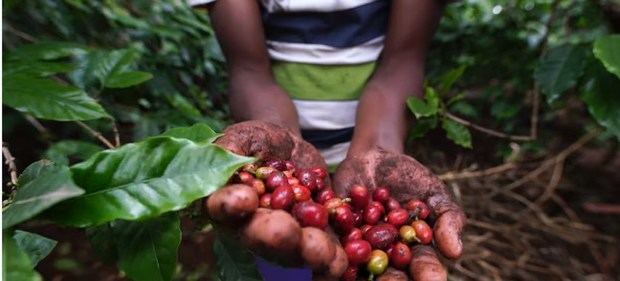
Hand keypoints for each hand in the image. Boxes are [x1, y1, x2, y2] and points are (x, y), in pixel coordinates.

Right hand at [210, 121, 346, 277]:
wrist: (288, 148)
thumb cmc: (256, 140)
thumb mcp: (243, 137)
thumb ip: (232, 147)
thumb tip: (223, 152)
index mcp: (226, 204)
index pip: (222, 207)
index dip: (230, 205)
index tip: (244, 198)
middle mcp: (252, 227)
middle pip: (260, 237)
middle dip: (274, 237)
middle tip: (287, 231)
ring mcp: (284, 235)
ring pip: (293, 249)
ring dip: (307, 252)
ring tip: (322, 251)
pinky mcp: (312, 234)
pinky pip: (323, 246)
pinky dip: (334, 255)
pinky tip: (344, 260)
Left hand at [333, 148, 465, 280]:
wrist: (374, 157)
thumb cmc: (411, 179)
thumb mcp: (434, 194)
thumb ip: (448, 219)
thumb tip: (455, 252)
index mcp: (414, 254)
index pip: (424, 267)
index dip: (428, 274)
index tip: (434, 279)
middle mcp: (386, 258)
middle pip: (391, 277)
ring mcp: (359, 250)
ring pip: (360, 269)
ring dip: (360, 274)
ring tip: (359, 276)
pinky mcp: (335, 237)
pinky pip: (334, 247)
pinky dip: (334, 252)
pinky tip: (334, 257)